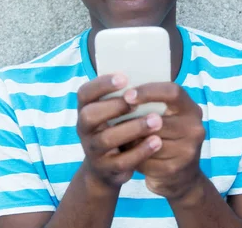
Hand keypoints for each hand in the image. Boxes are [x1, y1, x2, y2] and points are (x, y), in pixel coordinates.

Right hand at [76, 74, 163, 189]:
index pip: (85, 93)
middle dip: (115, 106)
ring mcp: (92, 150)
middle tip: (137, 102)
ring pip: (107, 139)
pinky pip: (122, 161)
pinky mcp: (106, 169)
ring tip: (157, 121)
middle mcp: (84, 129)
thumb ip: (122, 96)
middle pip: (90, 115)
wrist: (105, 170)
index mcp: (85, 109)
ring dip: (133, 128)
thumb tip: (147, 71)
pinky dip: (140, 151)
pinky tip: (157, 142)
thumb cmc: (114, 129)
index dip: (102, 84)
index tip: (124, 77)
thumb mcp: (112, 112)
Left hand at [124, 83, 205, 199]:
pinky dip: (134, 156)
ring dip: (131, 139)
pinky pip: (146, 159)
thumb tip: (121, 90)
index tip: (127, 95)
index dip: (149, 91)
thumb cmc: (166, 138)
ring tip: (118, 136)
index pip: (173, 92)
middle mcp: (195, 128)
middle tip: (115, 120)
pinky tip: (126, 153)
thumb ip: (152, 105)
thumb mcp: (168, 118)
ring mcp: (188, 150)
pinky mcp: (176, 168)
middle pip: (158, 120)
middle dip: (134, 121)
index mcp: (191, 109)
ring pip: (150, 141)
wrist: (181, 178)